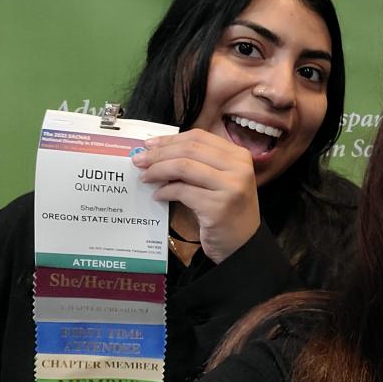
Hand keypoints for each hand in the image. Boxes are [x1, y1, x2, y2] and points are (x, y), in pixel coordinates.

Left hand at [132, 129, 259, 262]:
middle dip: (159, 153)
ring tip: (145, 177)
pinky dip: (165, 192)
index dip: (170, 139)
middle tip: (139, 160)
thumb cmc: (227, 211)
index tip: (149, 145)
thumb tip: (158, 152)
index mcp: (239, 156)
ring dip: (158, 170)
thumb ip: (199, 164)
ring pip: (184, 167)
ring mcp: (230, 186)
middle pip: (189, 149)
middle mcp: (239, 167)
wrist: (243, 245)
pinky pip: (182, 191)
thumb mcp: (220, 180)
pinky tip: (158, 196)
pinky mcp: (218, 206)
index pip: (199, 137)